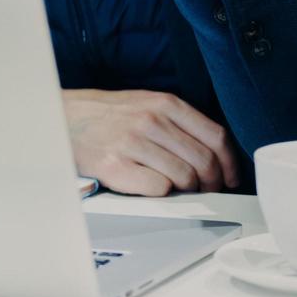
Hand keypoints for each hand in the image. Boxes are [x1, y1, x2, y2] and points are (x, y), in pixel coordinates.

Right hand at [62, 88, 239, 196]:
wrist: (65, 118)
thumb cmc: (110, 115)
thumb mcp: (148, 104)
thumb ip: (179, 122)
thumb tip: (214, 152)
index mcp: (166, 103)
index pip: (215, 136)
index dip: (230, 163)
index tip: (232, 177)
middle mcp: (152, 120)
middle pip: (203, 160)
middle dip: (213, 182)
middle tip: (209, 190)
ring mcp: (134, 143)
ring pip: (183, 177)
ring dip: (188, 190)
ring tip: (180, 189)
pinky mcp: (116, 166)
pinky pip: (158, 188)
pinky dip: (162, 193)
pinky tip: (153, 186)